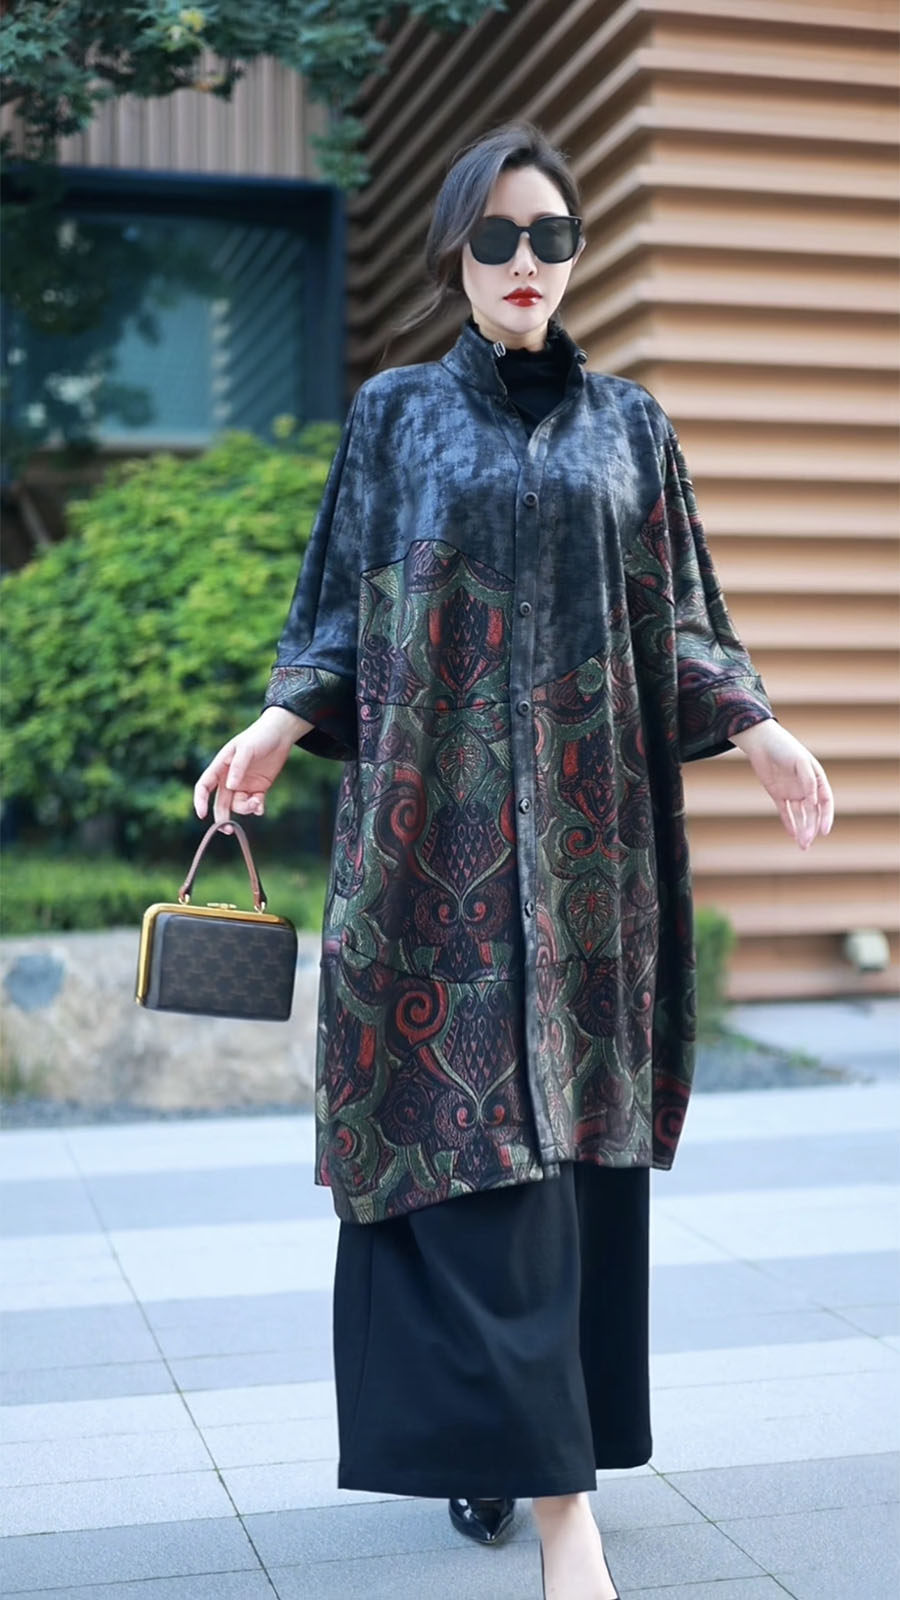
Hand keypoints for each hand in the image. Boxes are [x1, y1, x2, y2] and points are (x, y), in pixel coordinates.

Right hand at [193, 707, 309, 829]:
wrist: (280, 734)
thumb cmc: (259, 736)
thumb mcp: (247, 748)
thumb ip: (238, 767)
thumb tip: (230, 786)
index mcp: (221, 767)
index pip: (204, 786)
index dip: (200, 800)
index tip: (201, 814)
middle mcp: (230, 778)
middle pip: (220, 802)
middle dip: (222, 817)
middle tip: (228, 830)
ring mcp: (244, 784)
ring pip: (239, 805)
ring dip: (246, 809)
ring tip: (257, 803)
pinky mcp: (259, 788)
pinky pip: (254, 804)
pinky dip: (257, 808)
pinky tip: (261, 806)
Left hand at [731, 720, 833, 849]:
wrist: (762, 742)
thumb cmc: (784, 748)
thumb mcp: (800, 762)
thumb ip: (808, 781)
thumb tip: (814, 802)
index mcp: (817, 779)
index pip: (825, 802)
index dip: (826, 817)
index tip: (824, 831)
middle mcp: (806, 787)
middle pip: (812, 812)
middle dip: (811, 828)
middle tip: (807, 842)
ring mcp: (792, 791)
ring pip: (800, 815)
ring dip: (802, 829)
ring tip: (802, 845)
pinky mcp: (778, 794)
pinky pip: (785, 812)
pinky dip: (789, 823)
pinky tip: (792, 835)